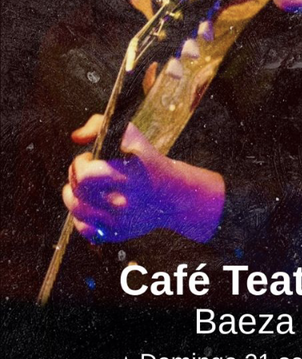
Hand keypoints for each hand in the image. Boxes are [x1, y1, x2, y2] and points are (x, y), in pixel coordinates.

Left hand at [64, 122, 178, 242]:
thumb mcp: (131, 134)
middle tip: (84, 170)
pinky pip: (85, 229)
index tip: (89, 157)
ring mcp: (121, 220)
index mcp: (129, 175)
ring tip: (82, 187)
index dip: (81, 163)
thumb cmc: (145, 160)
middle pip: (80, 191)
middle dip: (75, 176)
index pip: (87, 176)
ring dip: (72, 195)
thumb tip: (76, 137)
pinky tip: (90, 205)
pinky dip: (81, 217)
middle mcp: (125, 201)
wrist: (171, 194)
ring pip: (78, 210)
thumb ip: (100, 125)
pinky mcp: (118, 233)